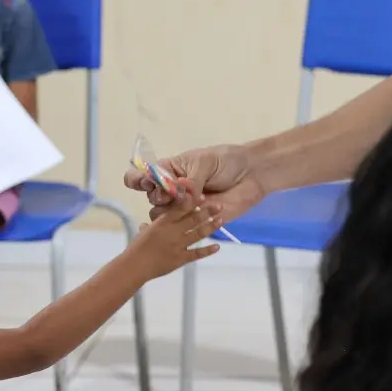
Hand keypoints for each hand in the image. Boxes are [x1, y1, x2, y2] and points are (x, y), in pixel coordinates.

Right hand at [123, 143, 265, 224]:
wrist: (251, 174)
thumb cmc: (226, 162)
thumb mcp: (205, 163)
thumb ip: (190, 180)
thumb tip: (179, 193)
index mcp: (171, 170)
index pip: (145, 175)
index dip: (139, 180)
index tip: (149, 183)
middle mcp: (174, 189)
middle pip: (152, 197)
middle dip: (159, 197)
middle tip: (173, 195)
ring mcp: (184, 206)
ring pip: (162, 215)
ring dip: (171, 212)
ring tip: (190, 205)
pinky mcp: (197, 220)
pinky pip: (182, 228)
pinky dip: (185, 226)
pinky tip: (196, 217)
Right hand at [128, 195, 221, 278]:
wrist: (136, 266)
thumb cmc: (137, 247)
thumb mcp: (144, 231)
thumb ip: (151, 226)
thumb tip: (149, 223)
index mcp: (163, 222)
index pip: (180, 208)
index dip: (193, 201)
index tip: (203, 195)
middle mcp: (173, 232)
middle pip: (193, 219)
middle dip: (207, 212)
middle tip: (219, 206)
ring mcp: (178, 245)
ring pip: (198, 234)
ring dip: (210, 227)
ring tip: (221, 221)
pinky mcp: (181, 259)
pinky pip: (196, 254)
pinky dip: (207, 251)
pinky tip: (217, 247)